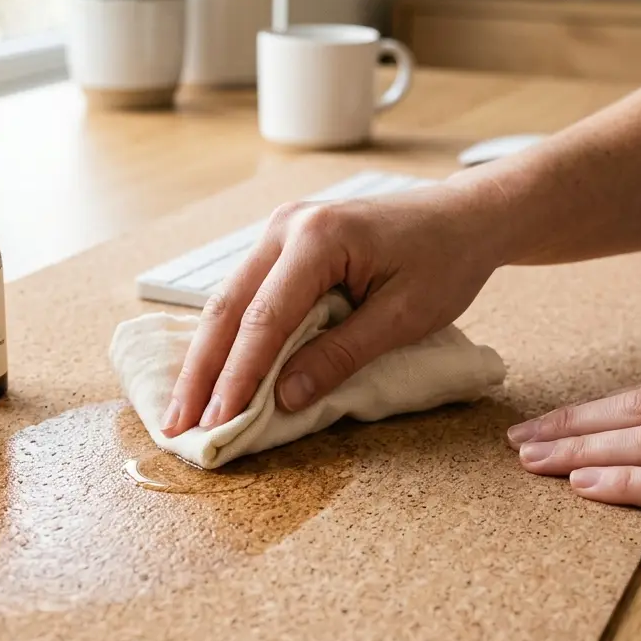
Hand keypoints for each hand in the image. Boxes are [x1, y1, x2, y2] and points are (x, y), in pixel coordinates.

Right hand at [161, 181, 505, 436]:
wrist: (464, 216)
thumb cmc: (444, 261)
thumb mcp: (402, 316)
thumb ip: (341, 355)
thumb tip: (286, 398)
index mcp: (318, 237)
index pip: (264, 318)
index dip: (238, 376)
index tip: (218, 423)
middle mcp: (287, 226)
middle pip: (228, 307)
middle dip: (201, 372)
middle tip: (177, 425)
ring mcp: (281, 231)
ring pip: (227, 301)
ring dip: (206, 357)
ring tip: (183, 407)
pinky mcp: (284, 244)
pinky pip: (246, 295)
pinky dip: (228, 337)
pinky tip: (212, 372)